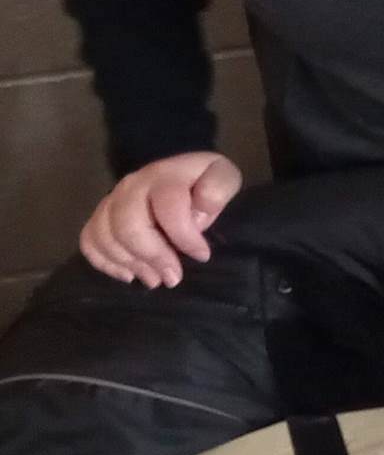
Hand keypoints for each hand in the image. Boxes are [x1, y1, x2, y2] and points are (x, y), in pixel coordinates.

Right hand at [79, 152, 242, 287]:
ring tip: (155, 280)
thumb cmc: (203, 183)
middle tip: (173, 277)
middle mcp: (132, 185)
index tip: (202, 255)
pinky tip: (128, 275)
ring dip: (130, 264)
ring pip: (106, 236)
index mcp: (166, 175)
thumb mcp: (223, 178)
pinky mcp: (100, 216)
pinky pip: (89, 241)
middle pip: (128, 225)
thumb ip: (217, 191)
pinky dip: (105, 262)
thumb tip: (197, 216)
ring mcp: (111, 200)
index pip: (168, 206)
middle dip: (152, 257)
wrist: (177, 174)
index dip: (184, 236)